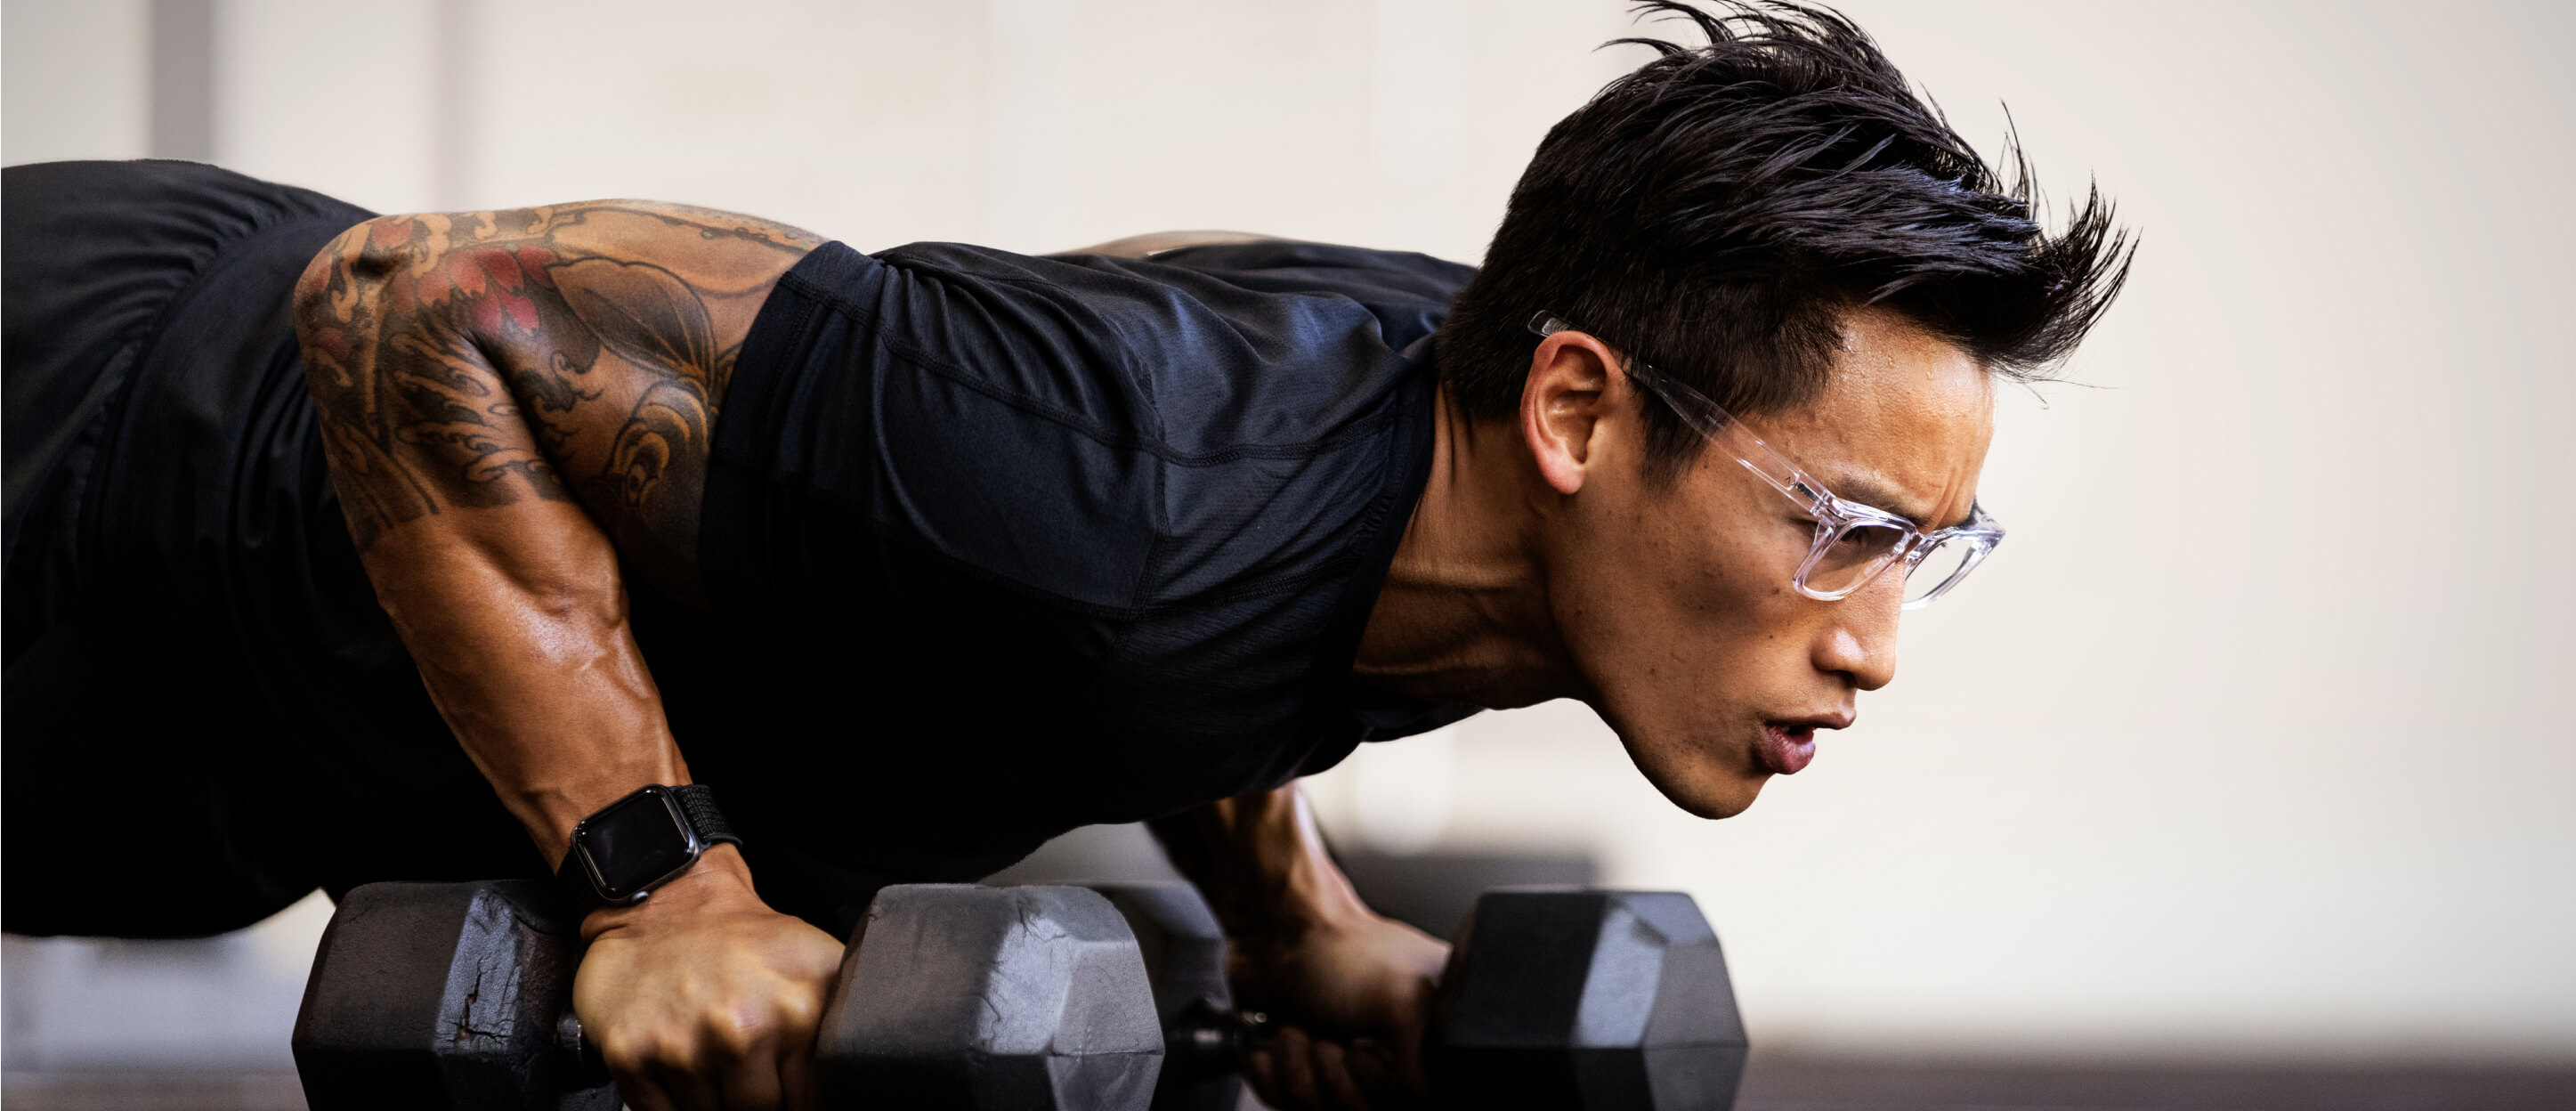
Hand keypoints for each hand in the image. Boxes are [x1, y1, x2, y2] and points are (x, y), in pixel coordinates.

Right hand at [571, 846, 846, 1110]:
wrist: (667, 897)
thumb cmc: (744, 939)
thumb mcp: (819, 963)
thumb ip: (840, 1024)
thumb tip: (853, 1083)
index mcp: (797, 1014)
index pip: (808, 1101)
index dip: (797, 1100)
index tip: (786, 1086)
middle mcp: (740, 1031)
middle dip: (754, 1101)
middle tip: (745, 1067)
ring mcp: (681, 1046)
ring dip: (710, 1100)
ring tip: (709, 1054)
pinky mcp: (630, 1054)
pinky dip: (669, 1103)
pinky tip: (677, 1063)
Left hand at [1231, 908, 1452, 1110]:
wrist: (1273, 929)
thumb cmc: (1338, 948)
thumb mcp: (1404, 1000)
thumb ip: (1424, 1057)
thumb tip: (1419, 1092)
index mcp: (1421, 1037)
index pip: (1408, 1098)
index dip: (1381, 1086)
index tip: (1367, 1052)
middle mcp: (1382, 1054)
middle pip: (1360, 1109)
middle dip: (1335, 1074)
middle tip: (1333, 1035)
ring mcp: (1335, 1063)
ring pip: (1317, 1107)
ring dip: (1300, 1066)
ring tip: (1302, 1028)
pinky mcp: (1293, 1065)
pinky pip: (1280, 1097)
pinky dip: (1271, 1067)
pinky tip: (1276, 1036)